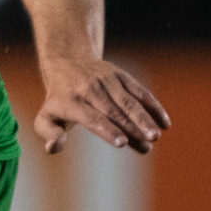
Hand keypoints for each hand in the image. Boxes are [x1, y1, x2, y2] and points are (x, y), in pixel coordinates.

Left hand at [35, 55, 169, 153]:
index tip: (122, 142)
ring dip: (144, 118)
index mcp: (70, 101)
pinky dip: (153, 106)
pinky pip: (139, 91)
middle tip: (148, 144)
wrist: (68, 62)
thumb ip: (49, 133)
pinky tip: (165, 123)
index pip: (91, 117)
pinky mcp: (121, 76)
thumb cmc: (59, 99)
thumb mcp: (45, 116)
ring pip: (129, 101)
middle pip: (113, 111)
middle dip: (131, 127)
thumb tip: (52, 148)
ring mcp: (107, 81)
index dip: (106, 129)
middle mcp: (90, 89)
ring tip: (157, 135)